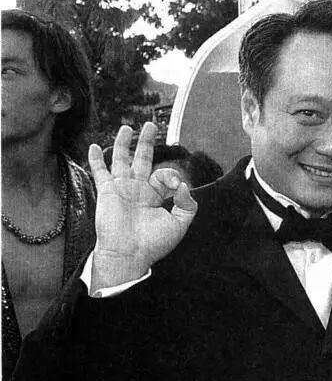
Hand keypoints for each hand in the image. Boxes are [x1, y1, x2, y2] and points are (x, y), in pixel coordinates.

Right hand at [88, 123, 196, 290]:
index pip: (165, 175)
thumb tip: (185, 186)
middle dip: (147, 142)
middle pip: (143, 159)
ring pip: (122, 160)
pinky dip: (96, 159)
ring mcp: (122, 189)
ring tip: (127, 128)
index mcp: (156, 195)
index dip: (172, 176)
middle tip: (149, 125)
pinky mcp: (107, 192)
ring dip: (124, 143)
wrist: (129, 254)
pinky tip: (94, 146)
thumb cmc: (154, 243)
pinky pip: (100, 172)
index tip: (177, 188)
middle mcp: (138, 189)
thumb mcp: (180, 224)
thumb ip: (188, 205)